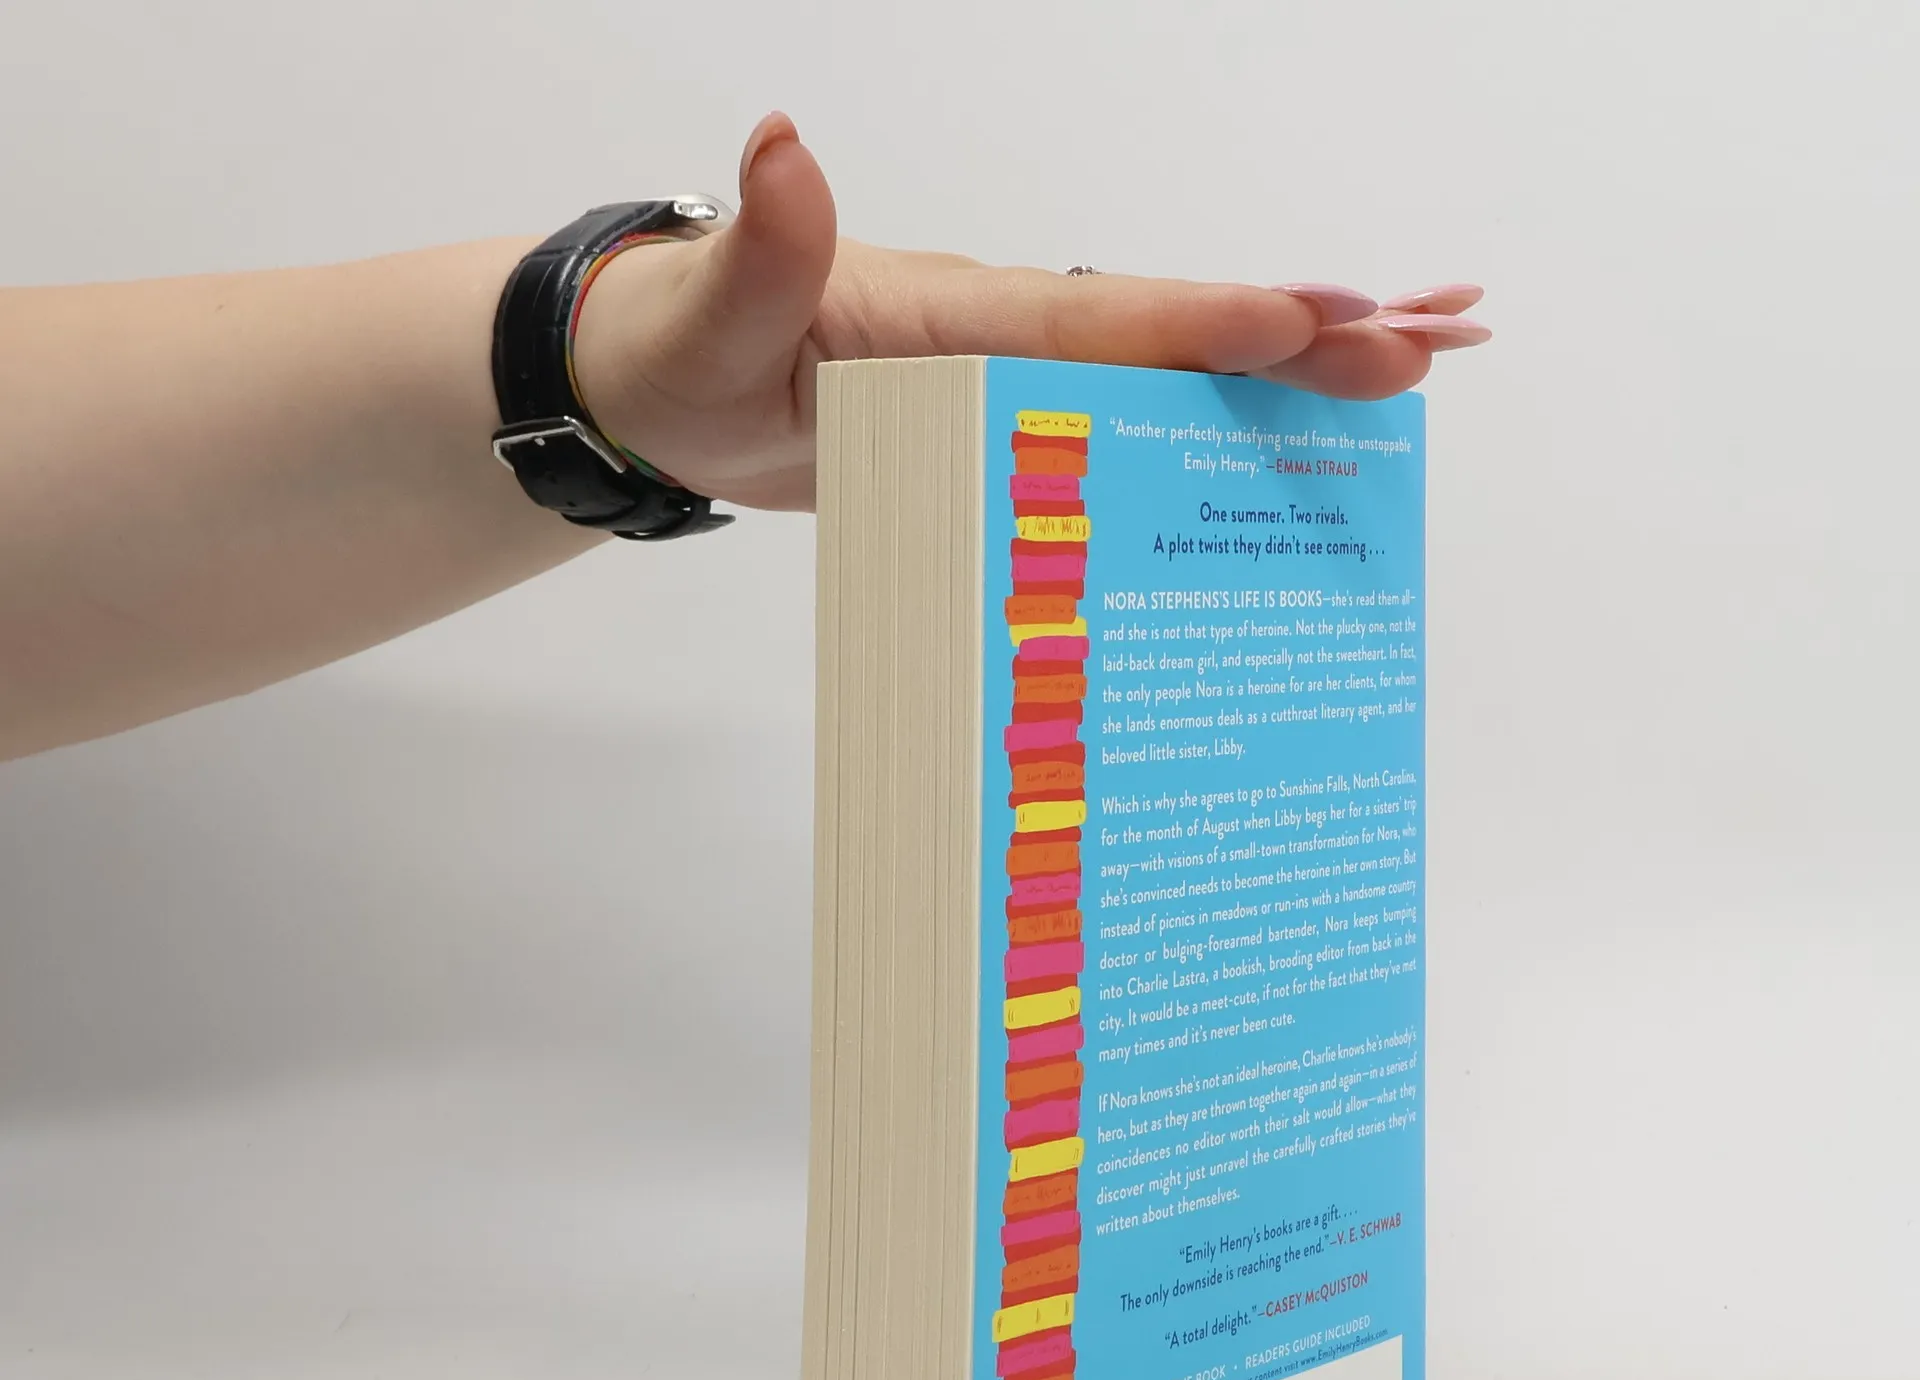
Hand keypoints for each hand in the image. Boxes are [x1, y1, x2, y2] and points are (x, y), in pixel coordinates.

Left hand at [572, 114, 1488, 512]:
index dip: (1193, 324)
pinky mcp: (1017, 413)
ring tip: (1421, 362)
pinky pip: (1138, 412)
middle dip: (1299, 336)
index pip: (1087, 317)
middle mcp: (1003, 327)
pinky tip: (1294, 431)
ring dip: (1298, 367)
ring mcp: (1018, 369)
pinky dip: (1223, 413)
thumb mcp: (705, 319)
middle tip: (1433, 338)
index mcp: (946, 312)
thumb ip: (759, 251)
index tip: (1303, 324)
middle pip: (1168, 328)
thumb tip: (783, 144)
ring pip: (1175, 364)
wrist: (663, 390)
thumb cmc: (683, 358)